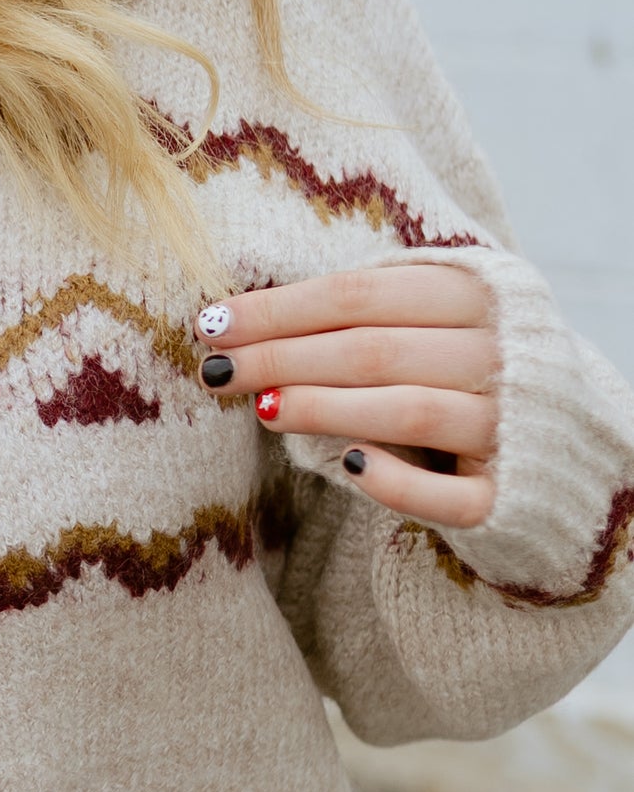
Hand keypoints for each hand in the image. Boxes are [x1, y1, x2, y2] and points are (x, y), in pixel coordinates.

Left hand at [195, 263, 496, 530]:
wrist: (576, 452)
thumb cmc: (474, 374)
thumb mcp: (436, 323)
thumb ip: (365, 315)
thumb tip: (242, 324)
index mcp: (482, 294)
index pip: (361, 293)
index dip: (281, 308)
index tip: (214, 323)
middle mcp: (505, 353)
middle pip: (374, 348)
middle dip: (283, 357)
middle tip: (216, 369)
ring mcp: (516, 427)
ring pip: (409, 410)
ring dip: (324, 408)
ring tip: (262, 409)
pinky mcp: (516, 497)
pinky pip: (450, 495)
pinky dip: (397, 480)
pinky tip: (350, 465)